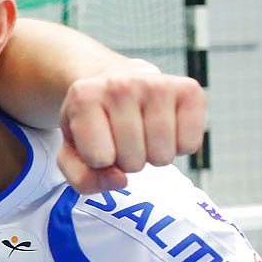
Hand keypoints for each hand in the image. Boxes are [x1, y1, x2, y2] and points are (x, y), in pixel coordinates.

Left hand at [57, 61, 205, 193]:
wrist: (115, 81)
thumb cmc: (93, 122)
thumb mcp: (71, 152)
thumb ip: (84, 179)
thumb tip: (120, 180)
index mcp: (84, 97)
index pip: (99, 159)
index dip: (98, 161)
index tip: (97, 140)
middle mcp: (121, 85)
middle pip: (133, 161)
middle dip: (126, 160)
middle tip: (122, 137)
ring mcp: (157, 84)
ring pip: (162, 156)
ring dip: (152, 155)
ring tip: (142, 132)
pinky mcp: (189, 89)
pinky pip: (190, 145)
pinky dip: (178, 146)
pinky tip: (164, 127)